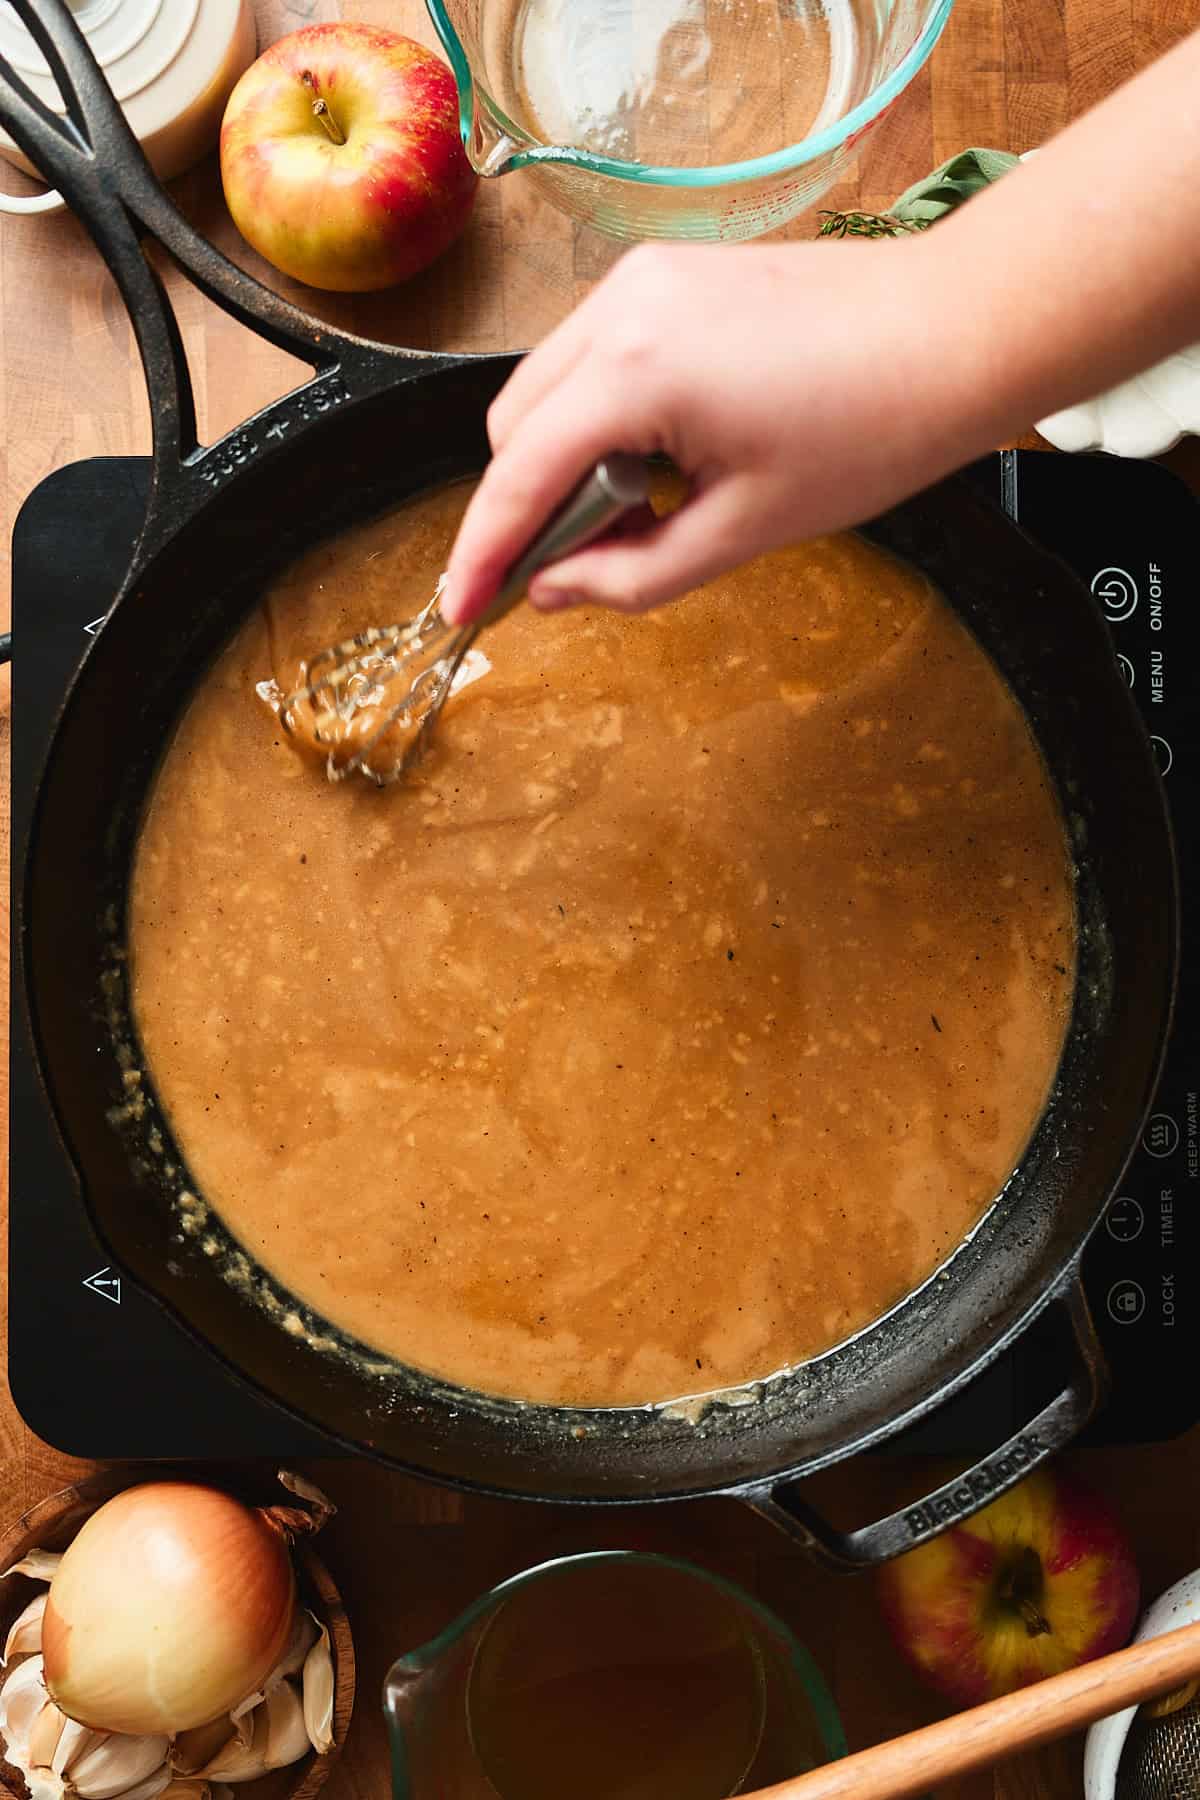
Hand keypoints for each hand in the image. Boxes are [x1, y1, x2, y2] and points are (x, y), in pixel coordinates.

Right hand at [440, 236, 984, 624]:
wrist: (957, 330)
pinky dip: (600, 416)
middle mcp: (621, 305)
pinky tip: (661, 458)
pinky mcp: (669, 271)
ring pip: (548, 387)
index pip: (518, 473)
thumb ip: (633, 574)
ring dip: (564, 459)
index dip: (482, 552)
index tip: (460, 609)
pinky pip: (594, 355)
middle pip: (514, 424)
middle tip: (578, 567)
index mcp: (636, 369)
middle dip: (527, 504)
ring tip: (640, 512)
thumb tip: (552, 592)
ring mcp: (643, 277)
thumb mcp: (745, 532)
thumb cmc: (872, 429)